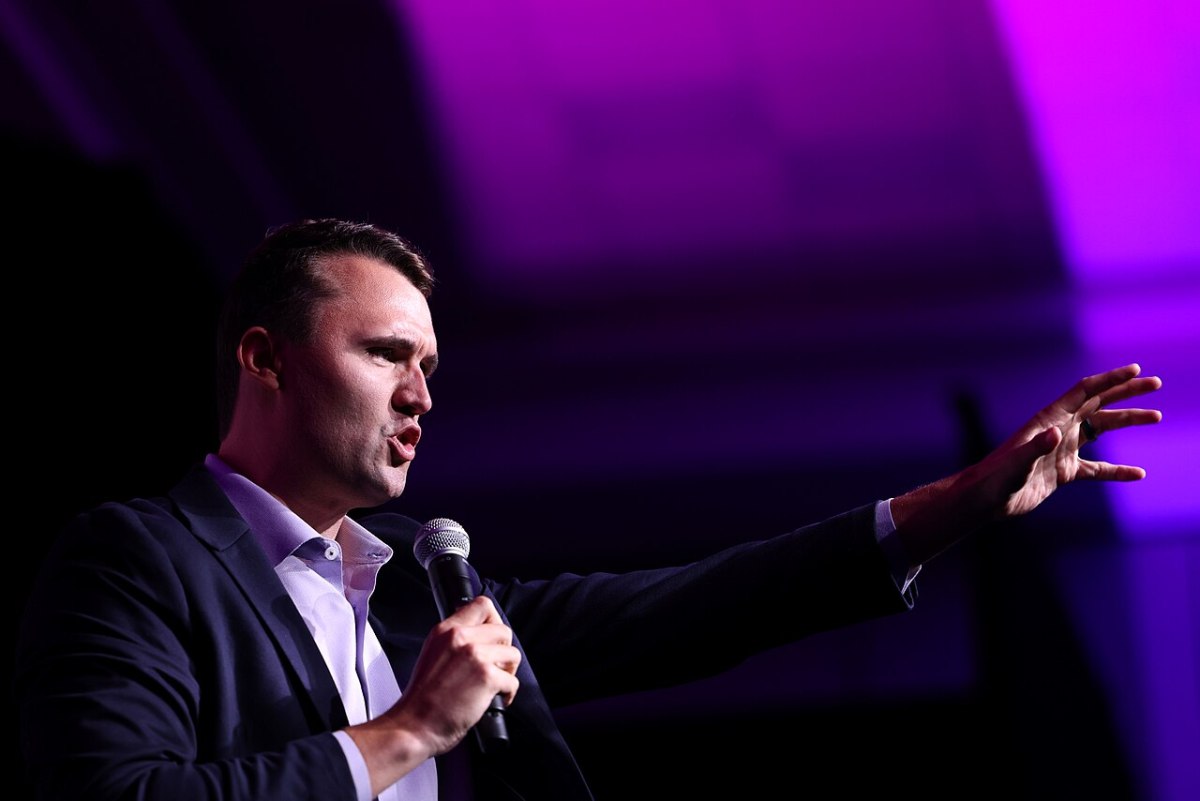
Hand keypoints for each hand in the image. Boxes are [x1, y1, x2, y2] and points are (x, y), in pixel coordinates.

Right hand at [345, 595, 519, 793]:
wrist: (412, 726)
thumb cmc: (422, 699)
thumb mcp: (433, 654)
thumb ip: (455, 641)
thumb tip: (482, 637)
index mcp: (445, 630)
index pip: (482, 605)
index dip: (494, 621)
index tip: (492, 639)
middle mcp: (460, 637)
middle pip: (503, 629)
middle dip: (504, 650)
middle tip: (495, 668)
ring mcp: (475, 655)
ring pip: (513, 653)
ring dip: (508, 671)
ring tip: (495, 685)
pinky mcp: (486, 676)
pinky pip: (513, 680)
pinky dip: (508, 693)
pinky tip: (495, 700)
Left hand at [978, 362, 1162, 516]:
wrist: (986, 500)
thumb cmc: (997, 478)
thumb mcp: (1018, 462)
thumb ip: (1037, 447)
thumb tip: (1056, 433)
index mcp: (1049, 419)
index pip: (1085, 391)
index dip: (1110, 379)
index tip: (1136, 370)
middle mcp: (1058, 429)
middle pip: (1099, 404)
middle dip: (1127, 392)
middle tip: (1156, 383)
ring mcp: (1062, 450)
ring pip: (1102, 430)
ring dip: (1128, 420)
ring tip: (1156, 416)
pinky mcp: (1063, 472)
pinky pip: (1097, 469)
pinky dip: (1118, 470)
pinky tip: (1138, 474)